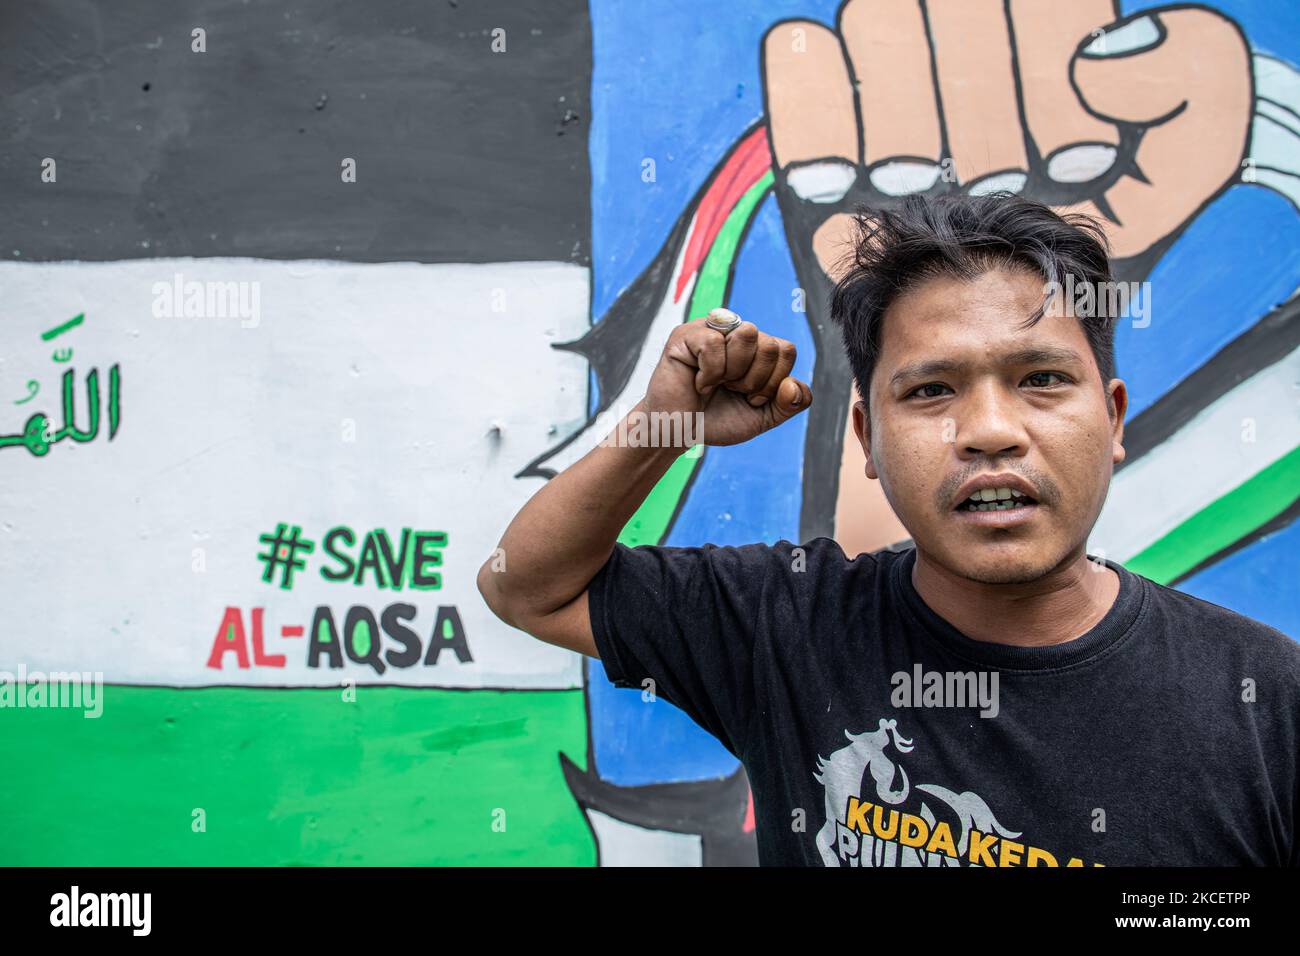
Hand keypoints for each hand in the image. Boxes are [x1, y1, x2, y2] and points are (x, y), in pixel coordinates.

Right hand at [643, 315, 811, 446]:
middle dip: (754, 380)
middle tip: (731, 390)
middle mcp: (736, 333)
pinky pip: (714, 343)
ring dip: (733, 372)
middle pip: (770, 344)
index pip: (786, 350)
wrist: (680, 434)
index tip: (750, 398)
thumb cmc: (718, 420)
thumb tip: (792, 384)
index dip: (773, 382)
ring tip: (715, 383)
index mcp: (757, 348)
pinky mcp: (686, 334)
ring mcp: (711, 330)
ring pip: (747, 334)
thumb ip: (791, 403)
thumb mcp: (764, 417)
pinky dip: (709, 372)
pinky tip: (697, 381)